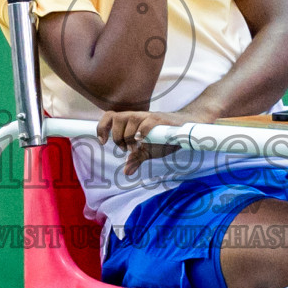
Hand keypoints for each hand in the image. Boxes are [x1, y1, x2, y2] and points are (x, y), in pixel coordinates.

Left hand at [96, 107, 217, 175]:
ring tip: (136, 148)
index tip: (102, 142)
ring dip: (129, 136)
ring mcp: (149, 117)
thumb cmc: (164, 138)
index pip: (110, 116)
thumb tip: (126, 171)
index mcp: (131, 122)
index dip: (102, 127)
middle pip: (118, 118)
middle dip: (117, 137)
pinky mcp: (161, 120)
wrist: (185, 129)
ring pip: (130, 119)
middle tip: (125, 149)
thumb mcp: (148, 151)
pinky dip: (142, 131)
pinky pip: (148, 122)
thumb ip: (136, 159)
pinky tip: (141, 141)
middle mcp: (138, 116)